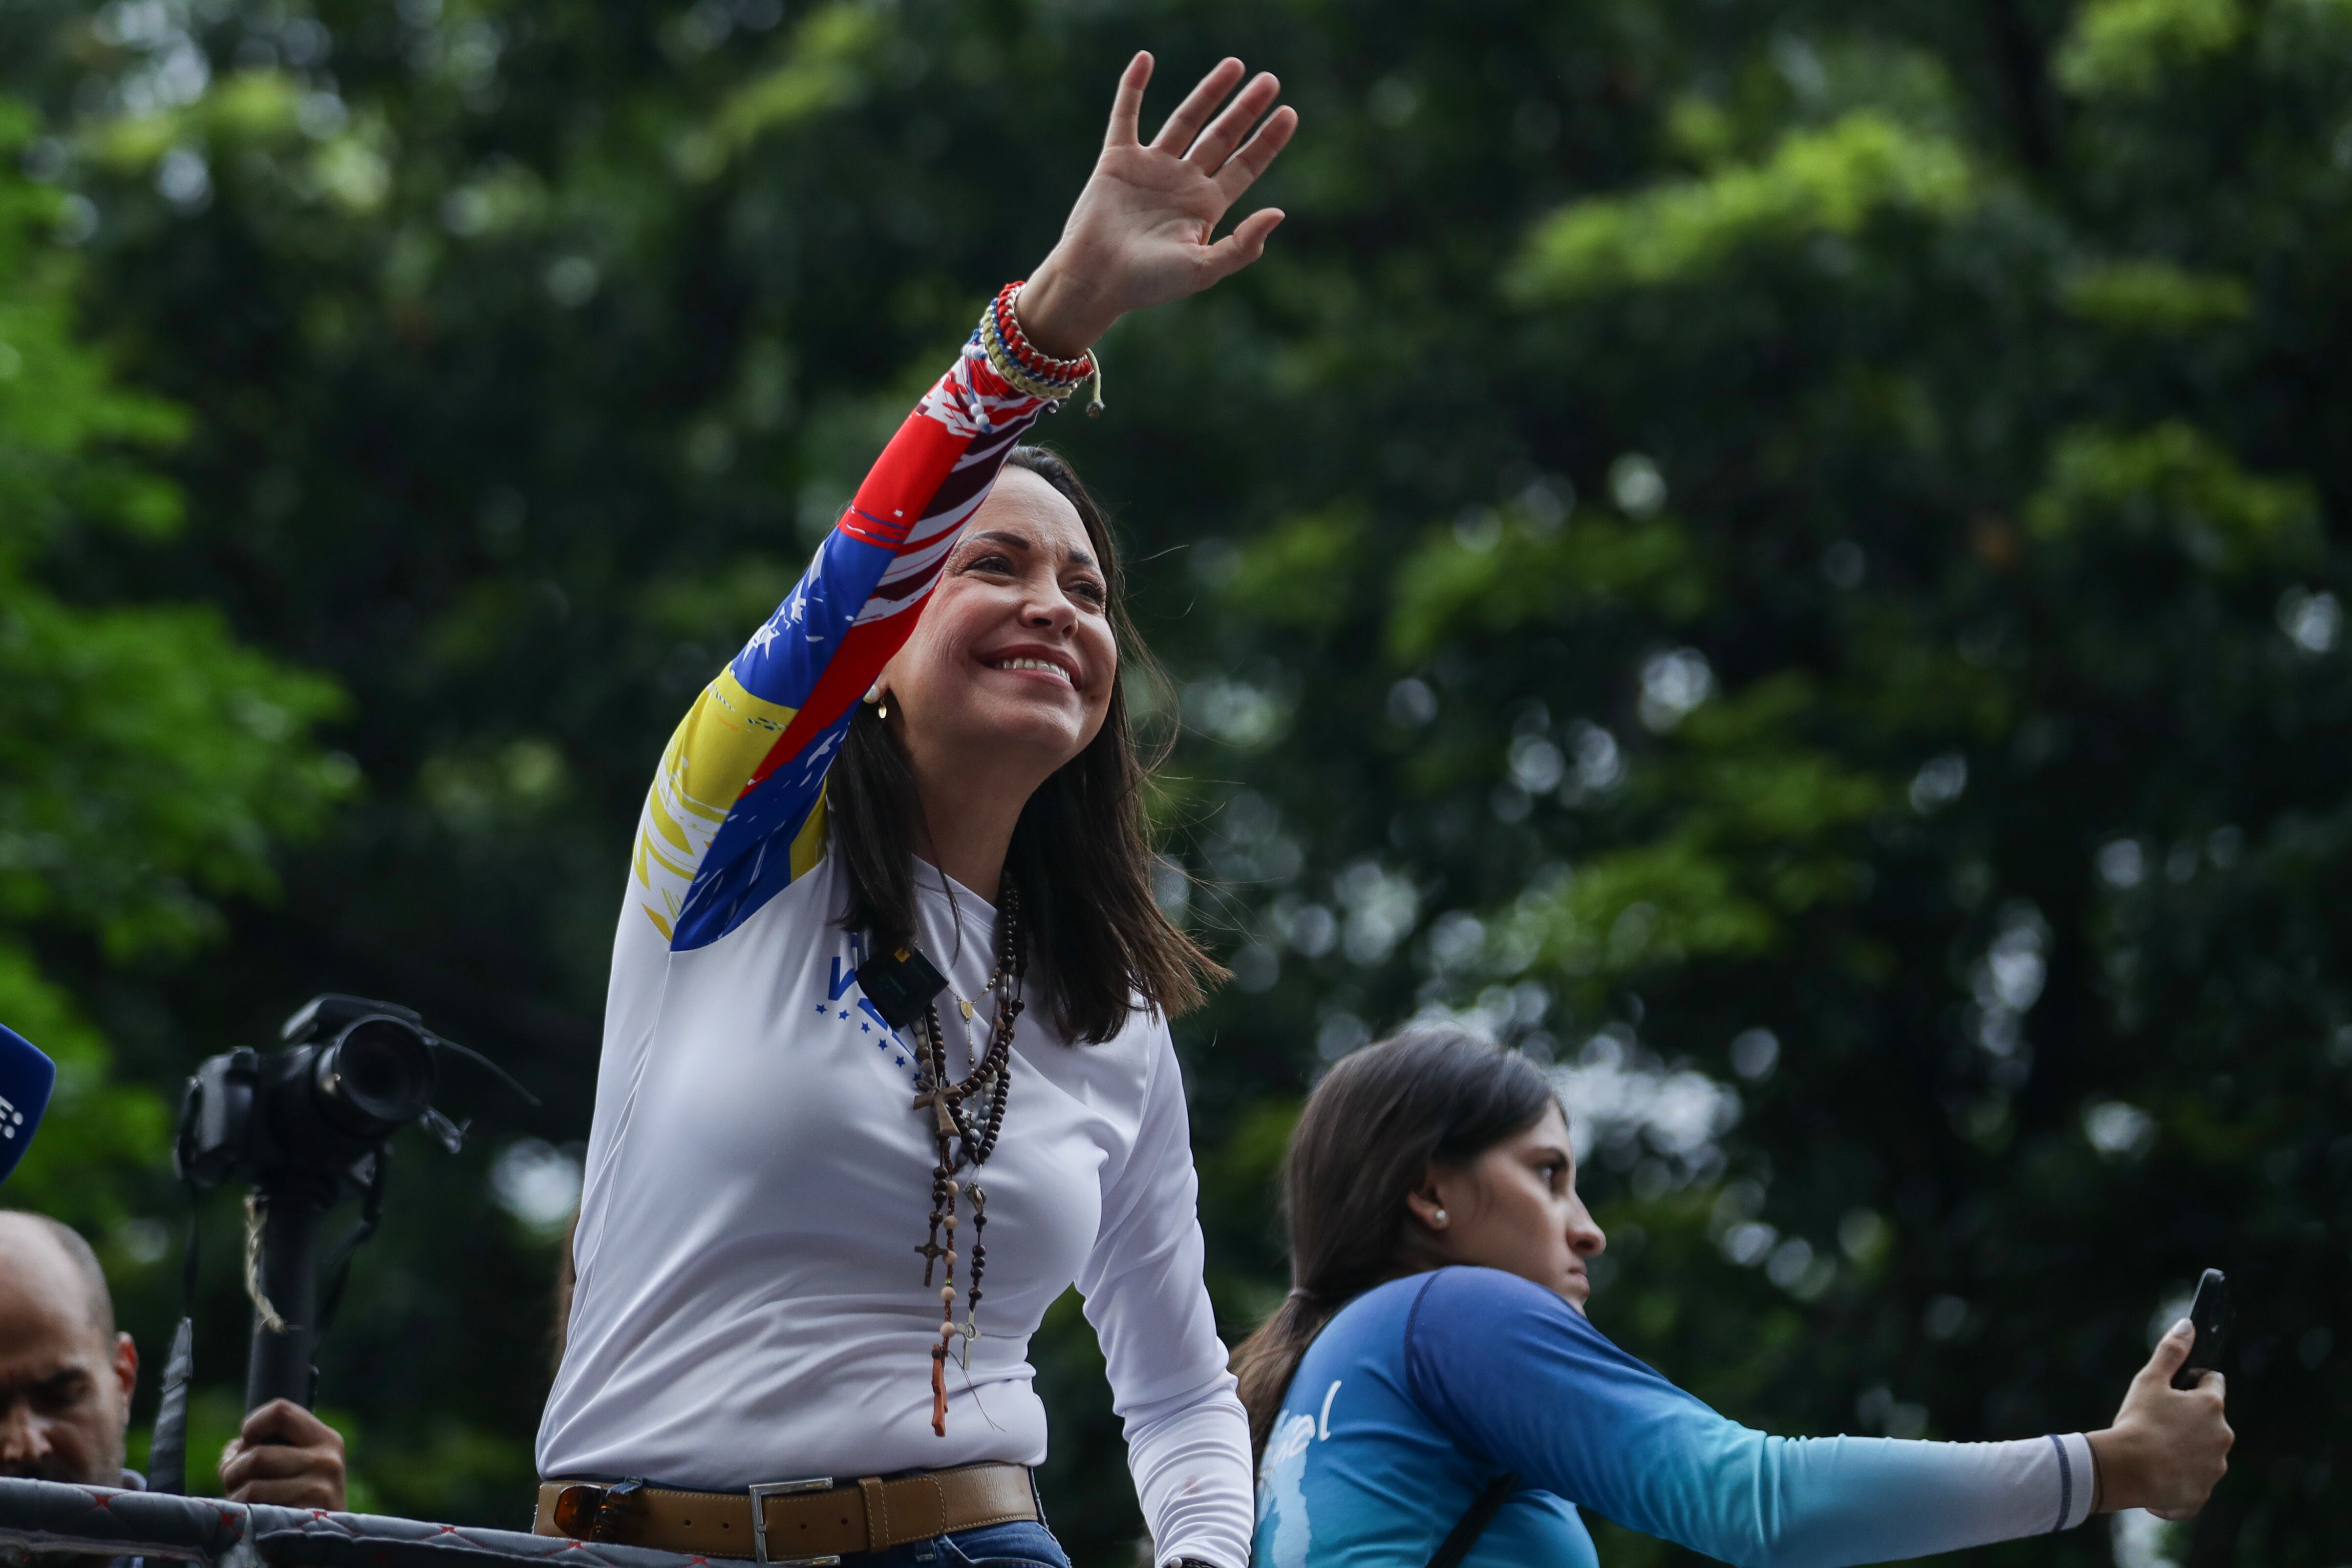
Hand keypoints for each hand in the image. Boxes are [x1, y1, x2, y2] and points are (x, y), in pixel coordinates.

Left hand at [219, 1398, 346, 1510]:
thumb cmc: (301, 1501)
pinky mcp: (306, 1517)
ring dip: (235, 1497)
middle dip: (232, 1471)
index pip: (281, 1411)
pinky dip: (244, 1515)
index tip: (246, 1445)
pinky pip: (256, 1510)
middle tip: (234, 1483)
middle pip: (256, 1455)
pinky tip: (253, 1517)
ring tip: (242, 1504)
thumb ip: (265, 1449)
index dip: (252, 1425)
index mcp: (326, 1439)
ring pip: (251, 1486)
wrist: (327, 1545)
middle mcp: (328, 1460)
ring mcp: (320, 1489)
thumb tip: (231, 1453)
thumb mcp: (296, 1466)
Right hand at [1018, 53, 1297, 356]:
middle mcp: (1182, 182)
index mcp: (1206, 207)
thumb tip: (1279, 212)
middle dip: (1246, 110)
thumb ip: (1242, 246)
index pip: (1245, 166)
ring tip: (1235, 66)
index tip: (1290, 114)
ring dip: (1209, 92)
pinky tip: (1145, 58)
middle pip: (1222, 137)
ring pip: (1185, 120)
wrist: (1095, 281)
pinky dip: (1131, 87)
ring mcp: (1151, 168)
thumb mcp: (1202, 270)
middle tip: (1271, 81)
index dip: (1268, 141)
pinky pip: (1125, 116)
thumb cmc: (1148, 284)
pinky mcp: (1117, 160)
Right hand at [2087, 1319, 2231, 1518]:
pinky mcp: (2203, 1493)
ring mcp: (2215, 1467)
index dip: (2191, 1384)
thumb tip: (2188, 1325)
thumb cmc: (2138, 1421)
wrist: (2127, 1471)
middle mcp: (2222, 1435)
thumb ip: (2171, 1351)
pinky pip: (2192, 1481)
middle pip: (2209, 1420)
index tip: (2171, 1393)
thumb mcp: (2149, 1380)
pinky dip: (2178, 1478)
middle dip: (2188, 1420)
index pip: (2213, 1382)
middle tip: (2156, 1423)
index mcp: (2212, 1405)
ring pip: (2202, 1451)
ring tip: (2153, 1450)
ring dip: (2184, 1450)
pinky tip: (2155, 1474)